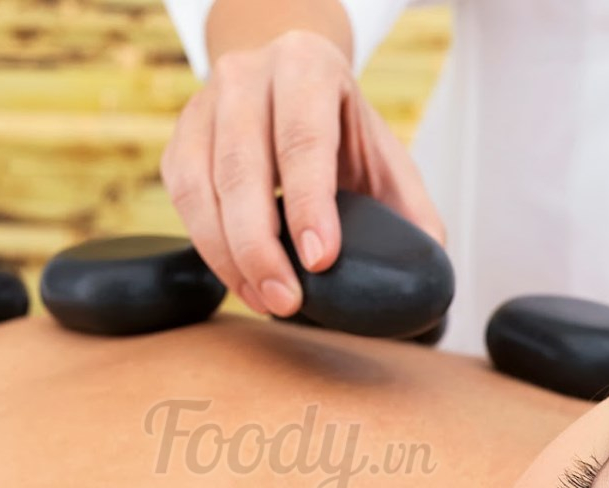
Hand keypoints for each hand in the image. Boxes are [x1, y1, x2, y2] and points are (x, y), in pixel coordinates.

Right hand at [160, 30, 444, 316]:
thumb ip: (411, 210)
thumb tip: (430, 265)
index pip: (302, 138)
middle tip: (286, 300)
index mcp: (306, 66)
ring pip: (199, 187)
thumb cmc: (338, 126)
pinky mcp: (178, 141)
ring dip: (229, 256)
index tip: (320, 260)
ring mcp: (203, 106)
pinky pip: (181, 200)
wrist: (287, 83)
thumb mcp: (384, 156)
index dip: (308, 203)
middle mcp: (247, 77)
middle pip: (241, 167)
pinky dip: (208, 248)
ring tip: (265, 299)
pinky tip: (240, 279)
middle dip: (261, 246)